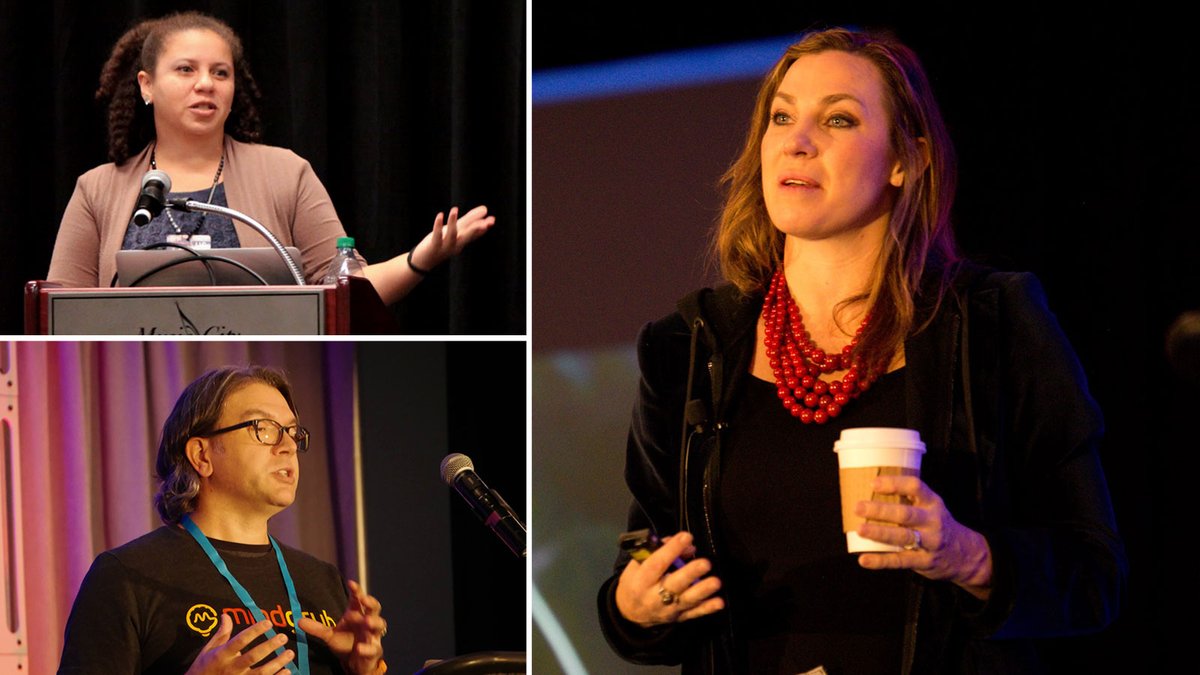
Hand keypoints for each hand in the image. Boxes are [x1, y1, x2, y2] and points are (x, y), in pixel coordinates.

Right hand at [185, 615, 294, 673]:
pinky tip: (287, 671)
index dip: (254, 631)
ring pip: (261, 673)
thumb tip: (226, 615)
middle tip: (283, 637)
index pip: (240, 641)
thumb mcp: (208, 650)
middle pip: (253, 657)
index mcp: (222, 655)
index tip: (268, 622)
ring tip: (290, 653)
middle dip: (269, 646)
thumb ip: (221, 634)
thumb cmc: (203, 668)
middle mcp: (231, 668)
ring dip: (277, 663)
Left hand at [298, 579, 385, 674]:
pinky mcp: (374, 650)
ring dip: (374, 622)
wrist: (353, 662)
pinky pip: (374, 648)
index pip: (358, 598)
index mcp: (356, 613)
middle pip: (374, 608)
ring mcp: (372, 635)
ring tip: (367, 621)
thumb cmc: (345, 642)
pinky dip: (367, 648)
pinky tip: (360, 648)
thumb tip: (299, 621)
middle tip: (364, 600)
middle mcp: (367, 622)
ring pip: (380, 625)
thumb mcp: (329, 635)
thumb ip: (316, 628)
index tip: (351, 583)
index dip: (357, 590)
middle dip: (371, 602)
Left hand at [411, 205, 495, 269]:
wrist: (424, 261)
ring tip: (454, 209)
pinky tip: (440, 215)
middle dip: (477, 229)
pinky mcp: (434, 246)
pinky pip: (437, 235)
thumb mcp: (454, 233)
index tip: (492, 220)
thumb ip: (468, 223)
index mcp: (461, 241)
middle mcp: (456, 245)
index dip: (483, 227)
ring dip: (453, 222)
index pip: (474, 234)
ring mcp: (445, 246)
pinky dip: (438, 225)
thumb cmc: (440, 244)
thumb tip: (483, 212)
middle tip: (487, 223)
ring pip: (452, 234)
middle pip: (468, 236)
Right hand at [614, 531, 724, 626]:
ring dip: (703, 591)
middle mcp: (654, 596)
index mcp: (641, 580)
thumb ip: (658, 551)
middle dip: (691, 573)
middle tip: (705, 563)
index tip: (686, 537)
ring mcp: (668, 609)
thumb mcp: (637, 564)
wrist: (630, 615)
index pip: (657, 563)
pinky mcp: (678, 618)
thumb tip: (686, 545)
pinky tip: (719, 602)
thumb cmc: (634, 583)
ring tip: (716, 582)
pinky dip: (707, 608)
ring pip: (687, 600)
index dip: (672, 550)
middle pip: (674, 584)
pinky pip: (694, 613)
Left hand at [855, 475, 993, 598]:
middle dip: (881, 510)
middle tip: (858, 507)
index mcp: (932, 503)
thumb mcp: (931, 508)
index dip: (894, 484)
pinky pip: (901, 561)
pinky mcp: (925, 562)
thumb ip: (909, 501)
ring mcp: (930, 543)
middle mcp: (932, 521)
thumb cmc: (938, 526)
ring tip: (860, 530)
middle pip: (906, 514)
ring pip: (903, 537)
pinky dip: (881, 561)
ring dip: (880, 533)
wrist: (967, 556)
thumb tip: (869, 491)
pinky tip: (864, 560)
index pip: (915, 487)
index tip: (873, 483)